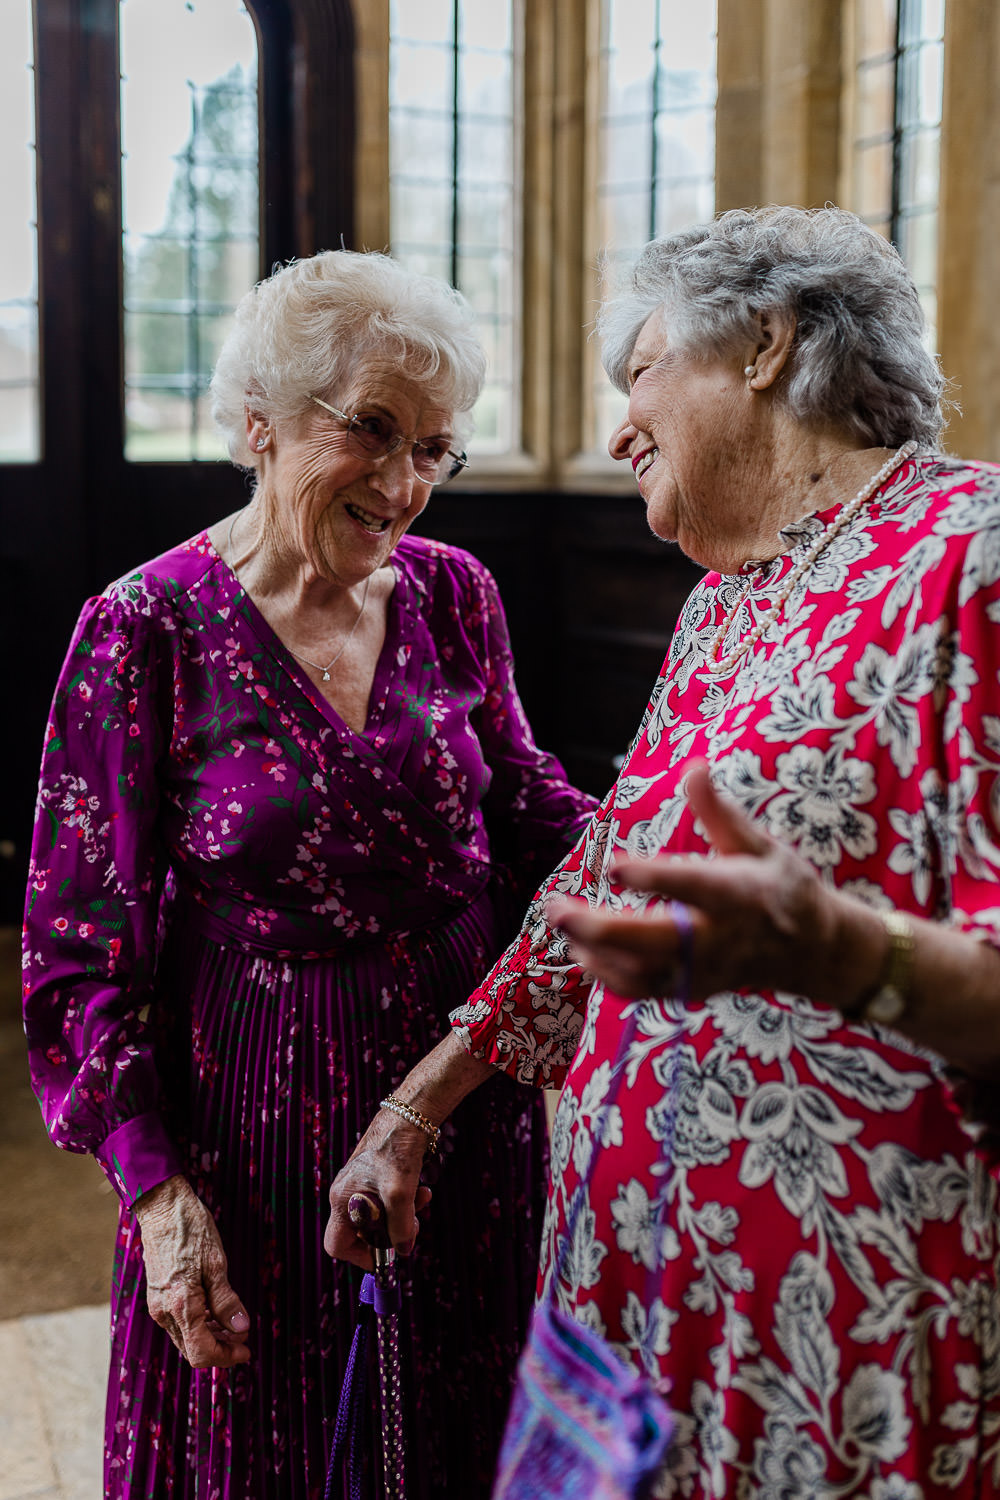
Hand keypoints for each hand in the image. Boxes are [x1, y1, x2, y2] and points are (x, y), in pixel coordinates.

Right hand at [134, 1175, 250, 1368]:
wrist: (162, 1206)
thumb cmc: (191, 1229)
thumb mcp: (216, 1263)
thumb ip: (226, 1300)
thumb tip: (241, 1329)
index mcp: (181, 1305)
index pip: (201, 1352)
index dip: (226, 1357)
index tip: (247, 1350)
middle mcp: (164, 1312)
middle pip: (192, 1350)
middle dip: (220, 1349)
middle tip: (244, 1338)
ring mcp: (158, 1305)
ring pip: (185, 1338)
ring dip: (210, 1338)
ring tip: (234, 1325)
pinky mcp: (157, 1296)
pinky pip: (178, 1322)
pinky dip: (198, 1325)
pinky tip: (215, 1312)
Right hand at [324, 1113, 432, 1269]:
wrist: (408, 1116)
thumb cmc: (396, 1150)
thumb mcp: (400, 1194)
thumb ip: (401, 1228)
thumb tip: (403, 1251)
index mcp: (342, 1199)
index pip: (336, 1244)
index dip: (359, 1256)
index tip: (384, 1256)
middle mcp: (347, 1194)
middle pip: (363, 1233)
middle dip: (389, 1234)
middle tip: (412, 1228)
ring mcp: (361, 1185)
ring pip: (380, 1217)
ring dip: (403, 1217)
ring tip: (422, 1202)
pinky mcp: (377, 1177)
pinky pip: (388, 1201)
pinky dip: (406, 1201)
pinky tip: (423, 1191)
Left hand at [546, 759, 845, 1005]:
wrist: (811, 951)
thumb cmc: (781, 886)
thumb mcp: (760, 843)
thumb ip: (720, 812)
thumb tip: (693, 766)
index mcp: (742, 895)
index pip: (694, 886)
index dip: (655, 878)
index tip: (615, 865)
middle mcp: (720, 939)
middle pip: (656, 942)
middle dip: (602, 929)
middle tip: (557, 908)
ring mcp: (704, 971)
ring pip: (643, 973)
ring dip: (595, 951)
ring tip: (560, 920)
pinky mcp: (691, 990)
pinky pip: (643, 991)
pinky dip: (607, 974)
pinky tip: (580, 949)